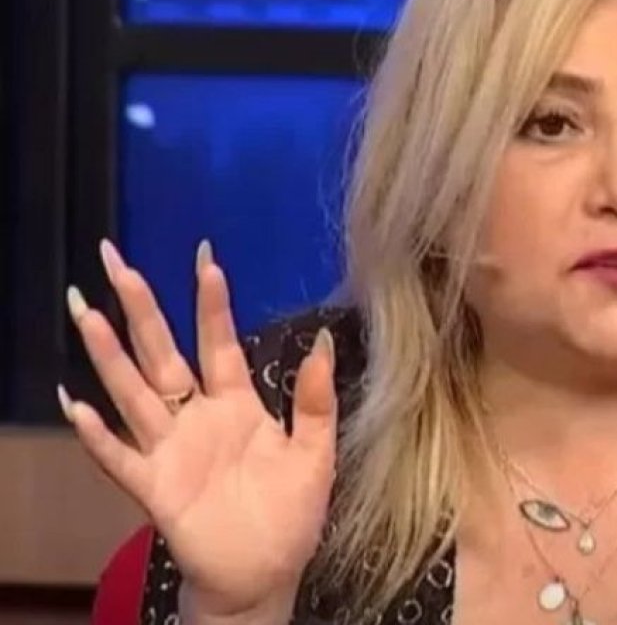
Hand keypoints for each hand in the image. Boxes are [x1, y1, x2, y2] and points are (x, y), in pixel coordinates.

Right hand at [61, 240, 336, 616]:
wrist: (268, 574)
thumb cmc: (291, 513)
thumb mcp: (316, 453)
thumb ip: (316, 399)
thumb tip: (324, 338)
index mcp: (237, 404)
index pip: (218, 342)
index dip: (211, 302)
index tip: (205, 257)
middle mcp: (196, 418)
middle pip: (162, 353)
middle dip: (140, 308)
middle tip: (115, 259)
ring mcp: (170, 450)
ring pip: (133, 392)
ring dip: (108, 354)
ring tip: (85, 311)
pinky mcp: (154, 488)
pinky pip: (120, 458)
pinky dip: (97, 434)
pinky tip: (77, 404)